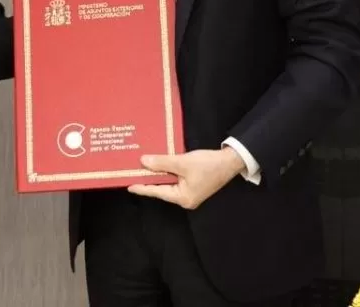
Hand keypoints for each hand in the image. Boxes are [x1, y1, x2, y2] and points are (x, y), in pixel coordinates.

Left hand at [126, 148, 245, 209]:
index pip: (158, 192)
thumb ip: (162, 163)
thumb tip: (143, 162)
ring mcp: (189, 192)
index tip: (128, 186)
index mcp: (183, 198)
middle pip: (162, 188)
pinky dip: (167, 171)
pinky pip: (175, 179)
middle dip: (149, 179)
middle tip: (133, 172)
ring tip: (142, 167)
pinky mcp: (193, 184)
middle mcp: (185, 198)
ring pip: (169, 182)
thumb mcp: (183, 162)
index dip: (143, 187)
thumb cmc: (208, 164)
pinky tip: (159, 164)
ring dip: (158, 174)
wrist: (231, 161)